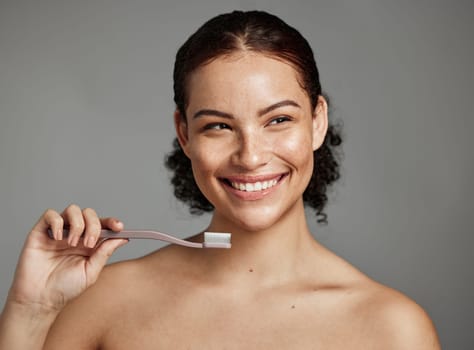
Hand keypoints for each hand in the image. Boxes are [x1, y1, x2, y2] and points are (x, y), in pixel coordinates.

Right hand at [6, 204, 127, 313]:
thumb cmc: (65, 288)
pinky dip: (57, 222)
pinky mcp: (41, 232)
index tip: (119, 227)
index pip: (103, 225)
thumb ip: (105, 253)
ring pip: (72, 210)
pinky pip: (50, 214)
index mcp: (89, 243)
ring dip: (77, 224)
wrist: (40, 299)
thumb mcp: (90, 272)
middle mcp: (75, 234)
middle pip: (89, 214)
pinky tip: (58, 238)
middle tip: (90, 243)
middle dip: (94, 225)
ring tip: (72, 243)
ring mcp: (59, 232)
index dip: (112, 222)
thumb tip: (122, 238)